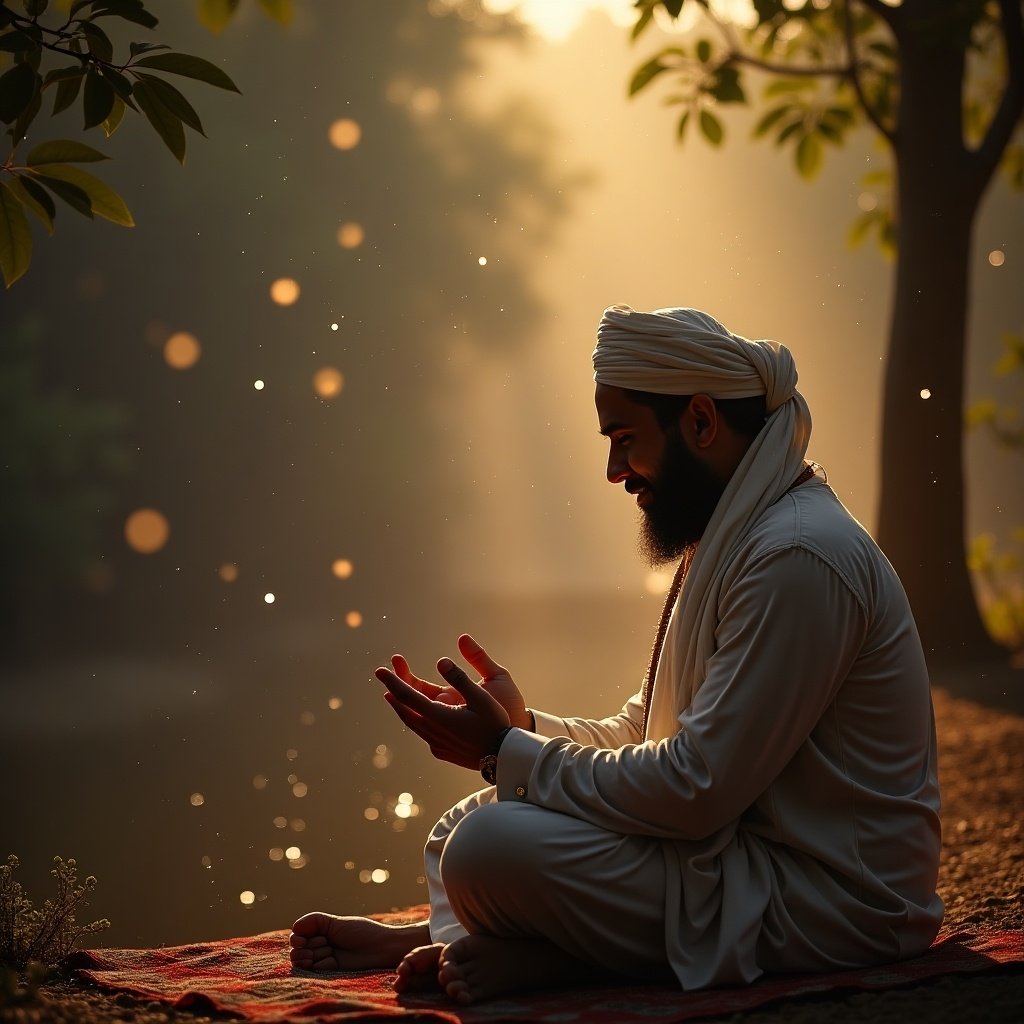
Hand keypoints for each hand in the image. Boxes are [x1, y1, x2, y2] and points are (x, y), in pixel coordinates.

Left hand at [375, 636, 515, 769]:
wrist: (503, 758)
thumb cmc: (496, 724)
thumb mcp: (481, 697)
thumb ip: (460, 678)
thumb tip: (441, 661)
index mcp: (439, 717)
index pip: (408, 696)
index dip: (393, 681)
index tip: (380, 670)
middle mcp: (433, 732)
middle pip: (405, 710)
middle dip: (393, 691)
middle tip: (383, 676)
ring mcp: (436, 744)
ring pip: (411, 723)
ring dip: (401, 707)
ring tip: (391, 696)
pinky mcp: (441, 752)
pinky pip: (421, 732)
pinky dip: (413, 719)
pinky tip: (416, 716)